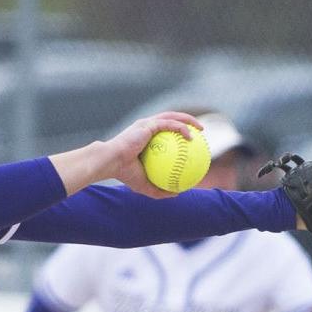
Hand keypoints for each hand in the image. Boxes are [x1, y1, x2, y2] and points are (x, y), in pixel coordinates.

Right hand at [48, 111, 201, 196]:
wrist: (110, 162)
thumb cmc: (124, 174)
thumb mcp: (145, 186)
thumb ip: (160, 189)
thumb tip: (178, 194)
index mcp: (145, 138)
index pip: (165, 132)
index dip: (179, 133)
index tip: (192, 142)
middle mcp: (146, 127)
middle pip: (171, 119)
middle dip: (187, 122)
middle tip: (200, 132)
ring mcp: (147, 124)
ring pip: (172, 117)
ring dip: (188, 120)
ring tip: (201, 129)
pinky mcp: (147, 124)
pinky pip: (169, 124)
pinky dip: (180, 128)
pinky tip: (191, 137)